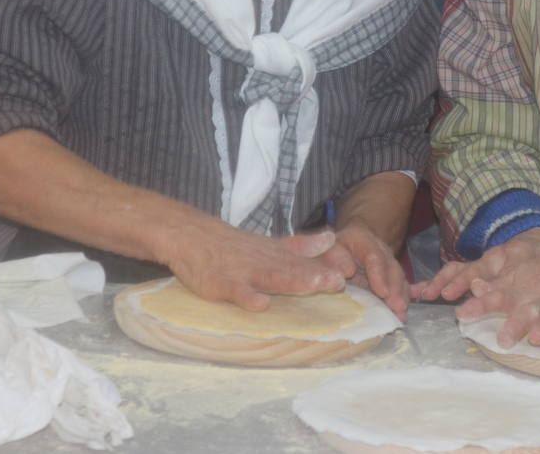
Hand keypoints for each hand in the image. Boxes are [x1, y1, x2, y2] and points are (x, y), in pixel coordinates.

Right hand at [164, 218, 347, 311]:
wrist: (189, 235)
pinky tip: (261, 305)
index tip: (350, 272)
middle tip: (339, 282)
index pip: (302, 261)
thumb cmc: (230, 245)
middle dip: (315, 276)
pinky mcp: (220, 284)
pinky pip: (235, 291)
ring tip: (315, 284)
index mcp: (273, 254)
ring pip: (270, 277)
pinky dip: (248, 297)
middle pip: (292, 269)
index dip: (325, 266)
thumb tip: (331, 239)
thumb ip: (298, 246)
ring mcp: (241, 273)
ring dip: (293, 281)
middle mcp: (262, 262)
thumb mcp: (267, 243)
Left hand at [318, 222, 408, 319]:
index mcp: (361, 239)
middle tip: (398, 307)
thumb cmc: (330, 252)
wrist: (338, 248)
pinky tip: (415, 304)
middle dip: (395, 289)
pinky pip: (403, 283)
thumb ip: (335, 259)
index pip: (374, 257)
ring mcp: (388, 260)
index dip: (380, 275)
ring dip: (402, 296)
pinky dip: (410, 293)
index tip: (383, 293)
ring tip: (401, 314)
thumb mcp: (327, 251)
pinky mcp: (391, 274)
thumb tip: (348, 272)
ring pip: (399, 277)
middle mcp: (379, 249)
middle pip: (391, 267)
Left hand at [415, 229, 539, 350]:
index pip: (499, 297)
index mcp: (524, 291)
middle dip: (515, 324)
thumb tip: (473, 287)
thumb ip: (497, 283)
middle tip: (503, 340)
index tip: (461, 314)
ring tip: (536, 339)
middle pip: (527, 313)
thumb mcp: (523, 273)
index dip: (480, 306)